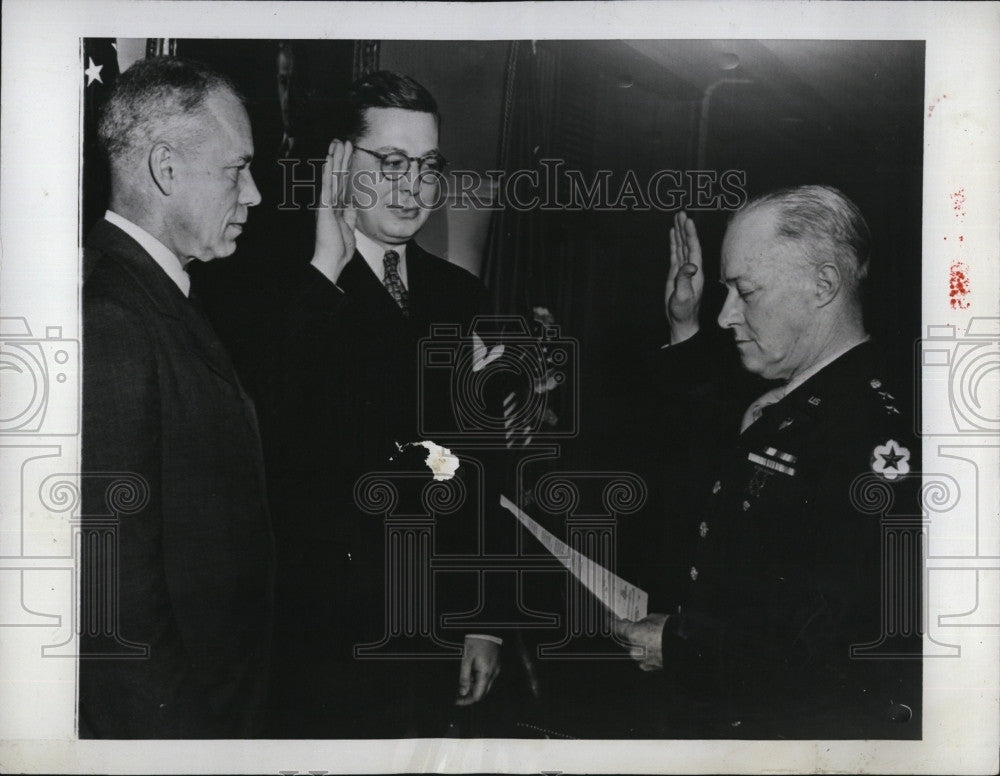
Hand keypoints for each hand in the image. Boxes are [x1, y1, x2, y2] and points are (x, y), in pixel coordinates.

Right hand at [312, 139, 356, 281]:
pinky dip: (328, 172)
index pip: (343, 182)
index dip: (346, 167)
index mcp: (337, 206)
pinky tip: (329, 160)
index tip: (348, 153)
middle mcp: (330, 202)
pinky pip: (327, 185)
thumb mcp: (349, 228)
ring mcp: (326, 203)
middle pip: (338, 175)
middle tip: (343, 140)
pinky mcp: (324, 206)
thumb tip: (353, 203)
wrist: (332, 259)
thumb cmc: (339, 248)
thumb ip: (350, 214)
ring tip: (338, 142)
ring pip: (332, 176)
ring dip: (335, 158)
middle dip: (341, 157)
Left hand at [455, 636, 500, 705]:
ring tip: (460, 683)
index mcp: (486, 673)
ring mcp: (495, 669)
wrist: (486, 629)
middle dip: (469, 695)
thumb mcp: (466, 658)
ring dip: (473, 687)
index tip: (457, 700)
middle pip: (482, 692)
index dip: (467, 700)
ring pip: (484, 685)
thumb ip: (464, 677)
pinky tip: (468, 675)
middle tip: (457, 694)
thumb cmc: (476, 640)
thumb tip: (462, 692)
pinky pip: (486, 677)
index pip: (478, 696)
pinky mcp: (494, 665)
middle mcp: (493, 673)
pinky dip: (477, 679)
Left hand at [613, 613, 668, 670]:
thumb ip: (643, 623)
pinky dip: (646, 653)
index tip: (609, 620)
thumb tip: (641, 626)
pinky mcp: (650, 667)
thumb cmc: (671, 630)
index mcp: (632, 635)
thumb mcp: (654, 618)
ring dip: (638, 644)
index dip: (612, 622)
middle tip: (634, 627)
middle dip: (628, 634)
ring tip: (650, 638)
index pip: (616, 628)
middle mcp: (634, 649)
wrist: (687, 647)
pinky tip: (654, 647)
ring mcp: (642, 660)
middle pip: (625, 640)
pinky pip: (644, 658)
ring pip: (635, 650)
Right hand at [665, 211, 703, 344]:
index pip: (693, 248)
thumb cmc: (684, 310)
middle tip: (681, 213)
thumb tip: (690, 265)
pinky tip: (673, 233)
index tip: (687, 221)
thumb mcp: (684, 295)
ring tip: (677, 217)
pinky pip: (675, 253)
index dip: (690, 234)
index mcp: (695, 271)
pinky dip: (674, 242)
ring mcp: (683, 269)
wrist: (681, 320)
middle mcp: (691, 267)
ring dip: (679, 232)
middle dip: (685, 228)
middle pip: (688, 243)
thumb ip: (685, 279)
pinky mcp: (676, 273)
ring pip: (681, 246)